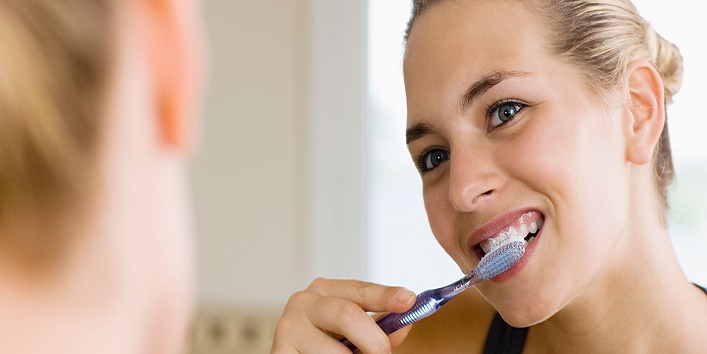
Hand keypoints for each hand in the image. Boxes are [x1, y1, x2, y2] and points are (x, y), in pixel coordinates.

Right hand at [271, 278, 416, 352]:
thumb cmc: (324, 345)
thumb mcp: (353, 334)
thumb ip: (378, 328)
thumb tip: (404, 326)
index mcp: (325, 291)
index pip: (360, 289)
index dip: (385, 295)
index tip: (408, 300)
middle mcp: (303, 302)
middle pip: (347, 315)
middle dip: (374, 341)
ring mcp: (288, 327)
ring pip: (337, 352)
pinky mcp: (280, 352)